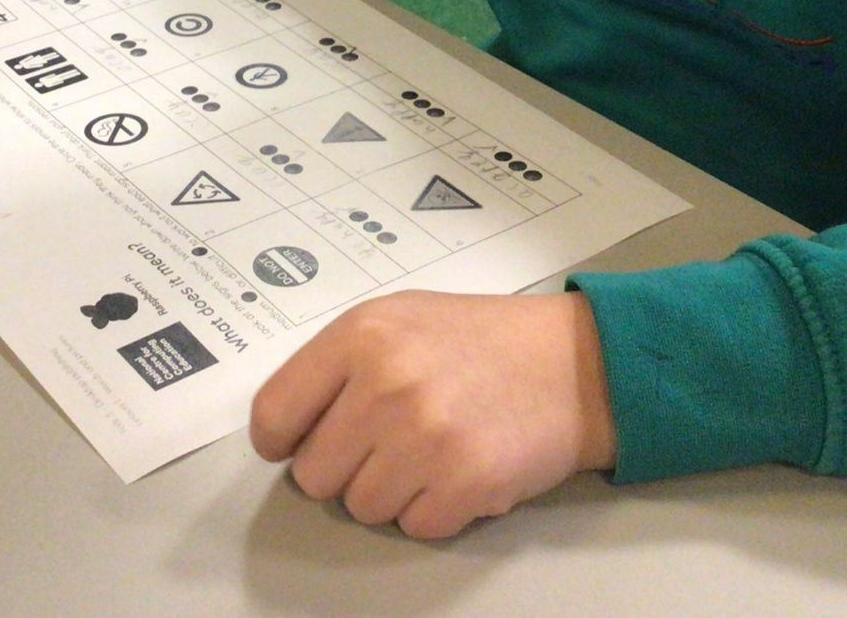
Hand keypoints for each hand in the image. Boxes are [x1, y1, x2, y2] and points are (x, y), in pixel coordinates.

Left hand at [250, 290, 616, 539]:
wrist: (573, 364)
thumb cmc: (479, 340)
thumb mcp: (398, 319)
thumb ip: (336, 362)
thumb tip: (285, 426)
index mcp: (362, 335)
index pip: (273, 415)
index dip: (282, 440)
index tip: (297, 443)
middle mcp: (387, 384)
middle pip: (314, 474)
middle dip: (345, 466)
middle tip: (386, 441)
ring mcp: (426, 438)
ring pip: (361, 507)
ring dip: (391, 490)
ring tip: (430, 450)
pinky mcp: (466, 483)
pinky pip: (413, 527)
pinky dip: (433, 509)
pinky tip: (458, 469)